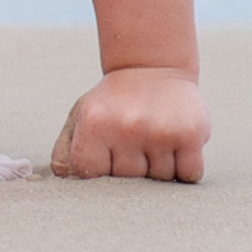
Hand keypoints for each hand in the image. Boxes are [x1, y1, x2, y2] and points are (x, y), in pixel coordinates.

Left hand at [50, 66, 208, 181]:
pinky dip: (184, 170)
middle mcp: (126, 128)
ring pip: (160, 181)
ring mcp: (160, 132)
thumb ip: (66, 151)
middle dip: (131, 169)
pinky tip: (175, 148)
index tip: (106, 155)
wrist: (150, 69)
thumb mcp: (81, 116)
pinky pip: (189, 175)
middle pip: (128, 181)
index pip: (90, 173)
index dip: (99, 171)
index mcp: (95, 124)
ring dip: (158, 169)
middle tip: (132, 142)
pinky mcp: (190, 134)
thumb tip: (62, 180)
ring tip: (153, 140)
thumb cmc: (112, 102)